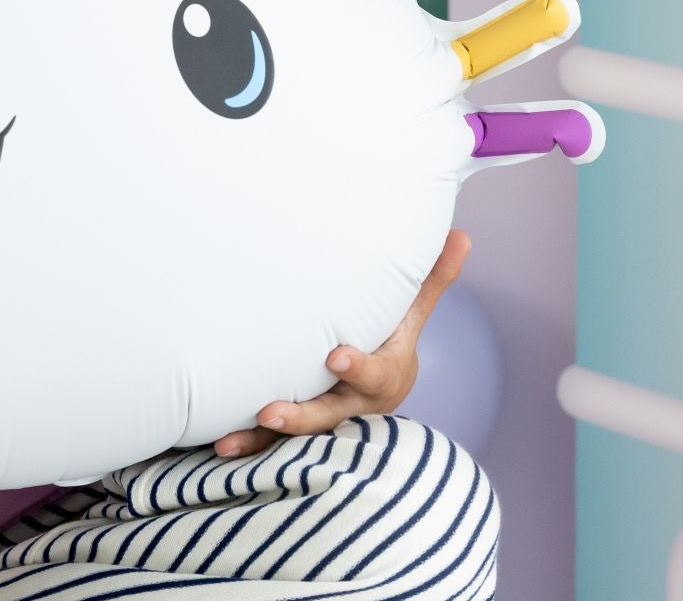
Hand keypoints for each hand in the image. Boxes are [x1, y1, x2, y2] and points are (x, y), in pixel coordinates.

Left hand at [212, 229, 470, 458]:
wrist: (376, 389)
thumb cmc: (389, 341)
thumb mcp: (410, 316)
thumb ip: (429, 281)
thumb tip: (461, 235)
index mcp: (383, 377)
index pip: (372, 376)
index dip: (356, 369)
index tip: (335, 356)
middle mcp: (352, 405)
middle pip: (329, 415)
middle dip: (301, 415)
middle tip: (270, 410)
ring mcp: (324, 420)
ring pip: (297, 436)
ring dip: (264, 438)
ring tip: (231, 438)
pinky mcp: (298, 433)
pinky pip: (273, 446)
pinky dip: (249, 446)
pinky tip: (221, 446)